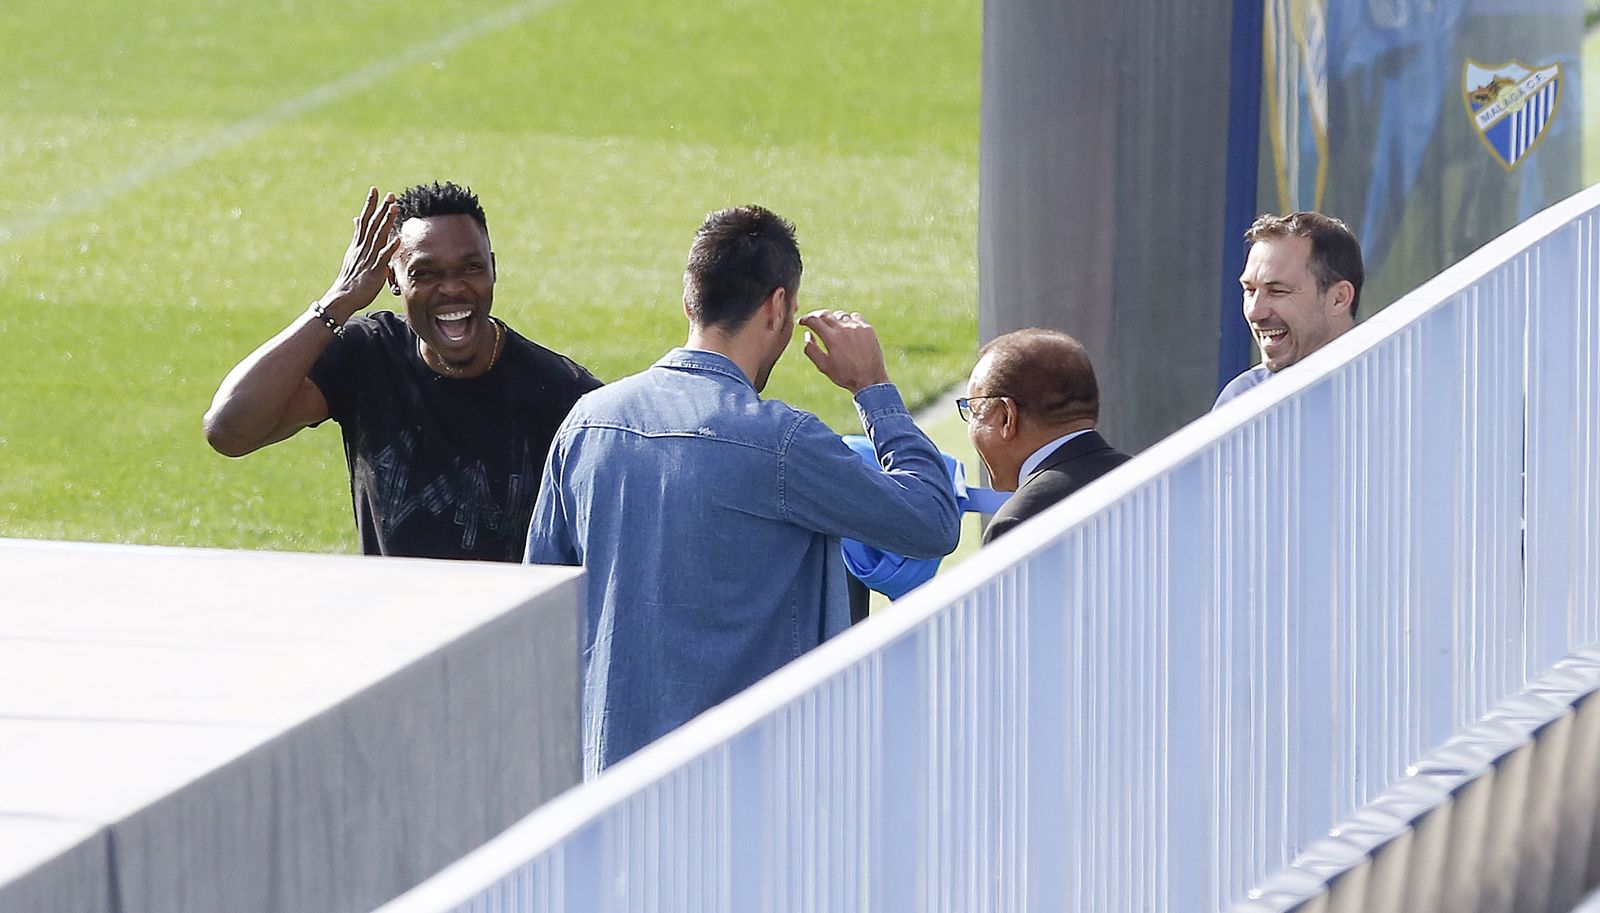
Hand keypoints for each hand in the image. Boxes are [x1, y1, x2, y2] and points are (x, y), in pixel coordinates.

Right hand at [319, 187, 400, 317]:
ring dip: (387, 221)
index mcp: (358, 244)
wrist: (343, 296)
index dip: (370, 204)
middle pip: (373, 224)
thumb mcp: (352, 253)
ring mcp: (369, 257)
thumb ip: (357, 236)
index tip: (374, 189)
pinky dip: (390, 247)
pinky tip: (397, 238)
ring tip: (395, 208)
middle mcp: (363, 247)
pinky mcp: (375, 270)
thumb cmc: (351, 277)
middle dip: (381, 208)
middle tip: (390, 194)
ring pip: (379, 236)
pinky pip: (384, 257)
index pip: (364, 219)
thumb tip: (356, 219)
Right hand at [798, 310, 891, 393]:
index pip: (814, 320)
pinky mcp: (867, 328)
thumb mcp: (823, 366)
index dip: (805, 319)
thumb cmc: (845, 375)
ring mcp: (857, 326)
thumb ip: (811, 349)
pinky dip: (847, 319)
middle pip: (826, 314)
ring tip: (830, 327)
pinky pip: (854, 316)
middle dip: (816, 316)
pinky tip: (846, 327)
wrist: (870, 379)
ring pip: (839, 315)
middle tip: (813, 321)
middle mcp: (844, 328)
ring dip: (832, 319)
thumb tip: (807, 334)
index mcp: (831, 337)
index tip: (802, 322)